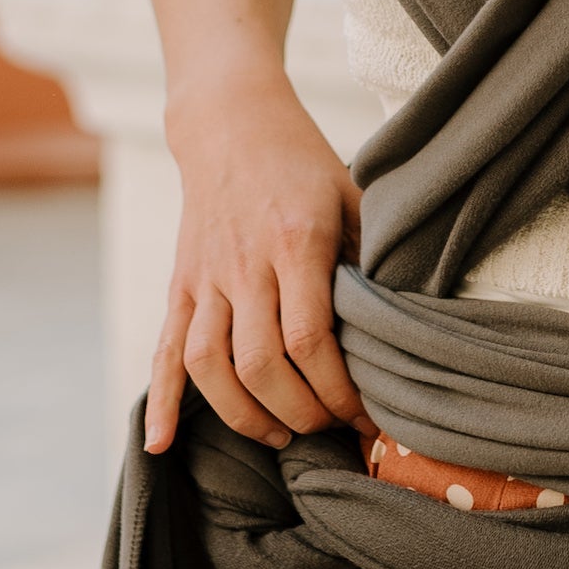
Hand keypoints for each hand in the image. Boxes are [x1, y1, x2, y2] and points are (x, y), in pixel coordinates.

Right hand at [144, 67, 369, 455]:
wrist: (230, 124)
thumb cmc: (305, 165)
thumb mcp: (354, 196)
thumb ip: (374, 257)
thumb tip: (408, 324)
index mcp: (294, 242)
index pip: (309, 339)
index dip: (337, 390)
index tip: (364, 414)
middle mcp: (244, 264)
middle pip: (259, 362)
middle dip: (299, 411)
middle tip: (330, 428)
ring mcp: (205, 277)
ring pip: (208, 364)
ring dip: (243, 414)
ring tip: (280, 436)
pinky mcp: (180, 285)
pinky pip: (163, 350)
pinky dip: (160, 400)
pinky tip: (159, 443)